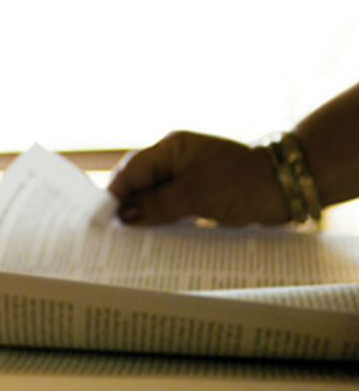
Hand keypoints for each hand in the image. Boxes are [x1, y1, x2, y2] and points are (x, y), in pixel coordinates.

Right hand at [107, 131, 289, 225]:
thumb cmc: (244, 184)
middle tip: (113, 237)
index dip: (115, 195)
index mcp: (171, 148)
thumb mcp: (197, 195)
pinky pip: (169, 206)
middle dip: (126, 208)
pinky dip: (160, 220)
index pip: (131, 170)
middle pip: (138, 183)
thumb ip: (158, 204)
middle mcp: (175, 159)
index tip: (101, 222)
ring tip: (130, 242)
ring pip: (152, 196)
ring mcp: (185, 175)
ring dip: (143, 217)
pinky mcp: (196, 192)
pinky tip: (154, 238)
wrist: (289, 187)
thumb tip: (124, 216)